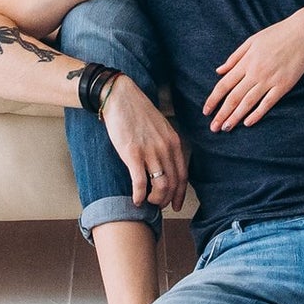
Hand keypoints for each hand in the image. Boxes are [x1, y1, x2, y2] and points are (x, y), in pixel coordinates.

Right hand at [102, 79, 187, 211]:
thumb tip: (165, 164)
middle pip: (173, 184)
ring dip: (155, 200)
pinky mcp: (133, 155)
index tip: (176, 204)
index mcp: (174, 142)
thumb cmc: (137, 112)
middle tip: (158, 205)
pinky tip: (135, 200)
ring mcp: (150, 152)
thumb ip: (166, 144)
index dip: (180, 193)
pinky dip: (139, 196)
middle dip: (167, 199)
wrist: (120, 97)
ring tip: (147, 202)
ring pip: (160, 187)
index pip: (183, 175)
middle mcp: (165, 149)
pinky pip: (140, 183)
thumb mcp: (160, 127)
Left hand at [203, 13, 303, 130]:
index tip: (206, 111)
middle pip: (233, 97)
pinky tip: (248, 123)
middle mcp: (255, 73)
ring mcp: (269, 80)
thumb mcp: (251, 41)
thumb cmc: (276, 34)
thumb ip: (234, 58)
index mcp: (245, 62)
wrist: (302, 33)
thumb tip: (219, 71)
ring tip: (226, 128)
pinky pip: (268, 103)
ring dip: (235, 117)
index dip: (213, 99)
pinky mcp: (284, 85)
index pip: (224, 85)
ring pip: (248, 102)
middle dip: (221, 114)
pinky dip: (257, 114)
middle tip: (213, 128)